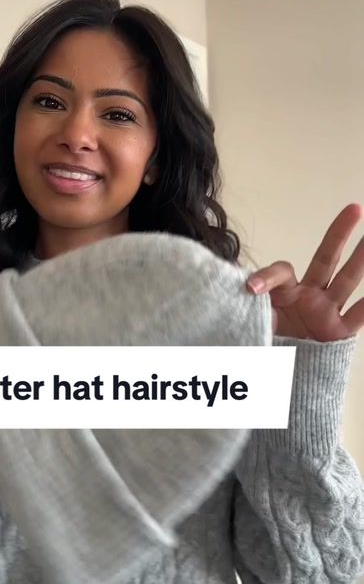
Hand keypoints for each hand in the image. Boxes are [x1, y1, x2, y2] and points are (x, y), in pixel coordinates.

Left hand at [246, 203, 363, 340]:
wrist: (277, 374)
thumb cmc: (262, 344)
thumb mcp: (250, 322)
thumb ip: (245, 308)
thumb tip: (233, 294)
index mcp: (285, 292)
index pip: (282, 272)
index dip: (267, 277)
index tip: (250, 289)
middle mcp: (309, 296)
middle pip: (326, 259)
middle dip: (339, 234)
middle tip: (354, 209)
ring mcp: (326, 313)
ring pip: (348, 281)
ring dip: (362, 260)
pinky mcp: (339, 334)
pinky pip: (358, 316)